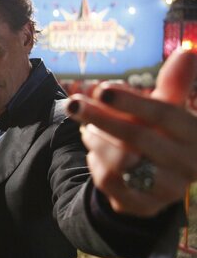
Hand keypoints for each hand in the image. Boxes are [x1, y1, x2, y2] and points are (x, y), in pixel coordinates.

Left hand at [66, 49, 196, 216]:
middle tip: (72, 104)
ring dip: (95, 139)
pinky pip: (109, 184)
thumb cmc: (164, 133)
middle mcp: (188, 164)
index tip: (102, 88)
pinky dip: (94, 163)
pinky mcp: (145, 206)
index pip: (165, 115)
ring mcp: (168, 189)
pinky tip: (94, 152)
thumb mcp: (170, 108)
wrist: (161, 180)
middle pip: (138, 137)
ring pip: (119, 161)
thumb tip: (188, 51)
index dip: (132, 101)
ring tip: (88, 128)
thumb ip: (174, 84)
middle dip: (100, 117)